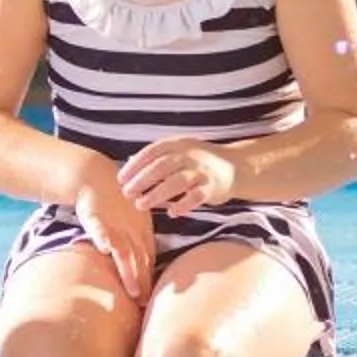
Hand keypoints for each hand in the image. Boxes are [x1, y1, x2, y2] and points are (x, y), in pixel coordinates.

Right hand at [71, 175, 155, 300]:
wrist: (97, 176)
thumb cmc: (115, 202)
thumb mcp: (132, 222)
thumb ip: (137, 244)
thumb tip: (142, 268)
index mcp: (141, 233)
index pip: (148, 260)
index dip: (149, 280)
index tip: (149, 300)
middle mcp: (131, 231)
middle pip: (139, 260)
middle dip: (143, 283)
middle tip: (145, 304)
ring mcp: (114, 225)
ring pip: (123, 250)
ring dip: (128, 270)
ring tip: (132, 290)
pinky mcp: (96, 217)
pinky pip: (100, 229)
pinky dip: (103, 238)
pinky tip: (104, 249)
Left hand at [117, 137, 238, 217]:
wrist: (236, 167)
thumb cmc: (199, 161)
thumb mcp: (179, 152)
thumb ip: (156, 157)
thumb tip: (129, 161)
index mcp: (179, 144)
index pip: (153, 152)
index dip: (135, 165)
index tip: (120, 179)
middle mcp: (190, 155)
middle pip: (162, 166)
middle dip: (142, 180)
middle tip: (126, 193)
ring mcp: (203, 171)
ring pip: (177, 182)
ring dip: (157, 194)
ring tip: (141, 205)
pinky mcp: (214, 187)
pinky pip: (196, 196)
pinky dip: (183, 204)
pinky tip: (171, 212)